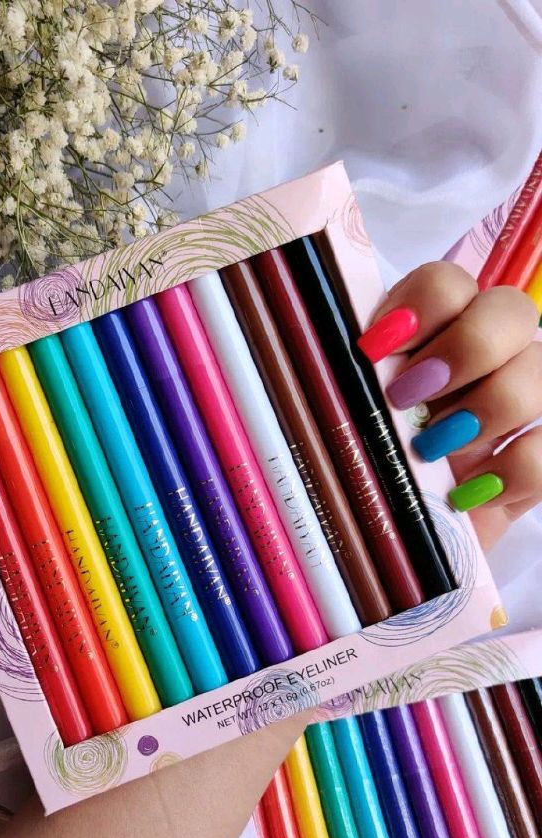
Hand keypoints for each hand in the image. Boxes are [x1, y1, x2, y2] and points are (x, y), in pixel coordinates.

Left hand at [359, 262, 541, 549]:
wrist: (386, 543)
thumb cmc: (359, 469)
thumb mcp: (345, 420)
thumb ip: (346, 381)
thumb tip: (327, 363)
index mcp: (431, 332)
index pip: (447, 284)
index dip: (421, 306)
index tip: (375, 349)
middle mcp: (485, 356)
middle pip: (511, 311)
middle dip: (464, 348)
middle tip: (408, 397)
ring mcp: (521, 403)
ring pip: (540, 373)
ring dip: (487, 408)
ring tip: (432, 448)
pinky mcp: (537, 458)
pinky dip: (513, 471)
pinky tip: (468, 494)